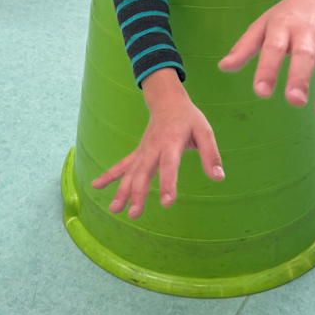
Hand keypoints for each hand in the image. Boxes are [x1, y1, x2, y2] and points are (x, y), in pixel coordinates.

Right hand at [91, 68, 223, 218]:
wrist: (167, 100)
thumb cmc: (188, 118)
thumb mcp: (205, 131)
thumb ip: (211, 154)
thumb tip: (218, 177)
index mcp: (172, 142)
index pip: (169, 165)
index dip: (167, 183)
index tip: (166, 203)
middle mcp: (154, 147)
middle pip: (144, 172)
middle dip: (138, 193)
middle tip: (134, 214)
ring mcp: (143, 151)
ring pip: (130, 172)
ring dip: (121, 190)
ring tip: (114, 209)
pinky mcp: (138, 153)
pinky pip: (122, 165)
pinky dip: (109, 176)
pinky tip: (96, 186)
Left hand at [219, 0, 314, 121]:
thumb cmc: (286, 16)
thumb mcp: (262, 25)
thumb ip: (244, 48)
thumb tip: (223, 67)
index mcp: (283, 26)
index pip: (274, 47)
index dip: (268, 68)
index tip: (261, 92)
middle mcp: (308, 33)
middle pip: (306, 55)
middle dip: (301, 78)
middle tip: (295, 101)